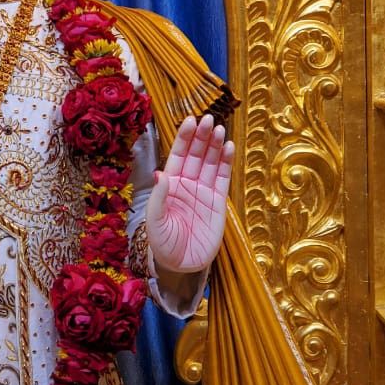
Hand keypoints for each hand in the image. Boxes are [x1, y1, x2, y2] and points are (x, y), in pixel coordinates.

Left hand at [144, 114, 234, 273]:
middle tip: (209, 119)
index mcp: (169, 185)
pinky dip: (227, 162)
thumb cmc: (163, 244)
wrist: (182, 265)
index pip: (178, 155)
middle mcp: (187, 184)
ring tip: (220, 129)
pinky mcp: (218, 202)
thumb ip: (158, 198)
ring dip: (215, 145)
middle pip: (196, 154)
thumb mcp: (154, 222)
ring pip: (211, 163)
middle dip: (201, 136)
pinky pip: (223, 178)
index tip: (190, 120)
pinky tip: (229, 147)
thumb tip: (161, 172)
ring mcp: (203, 191)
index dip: (184, 138)